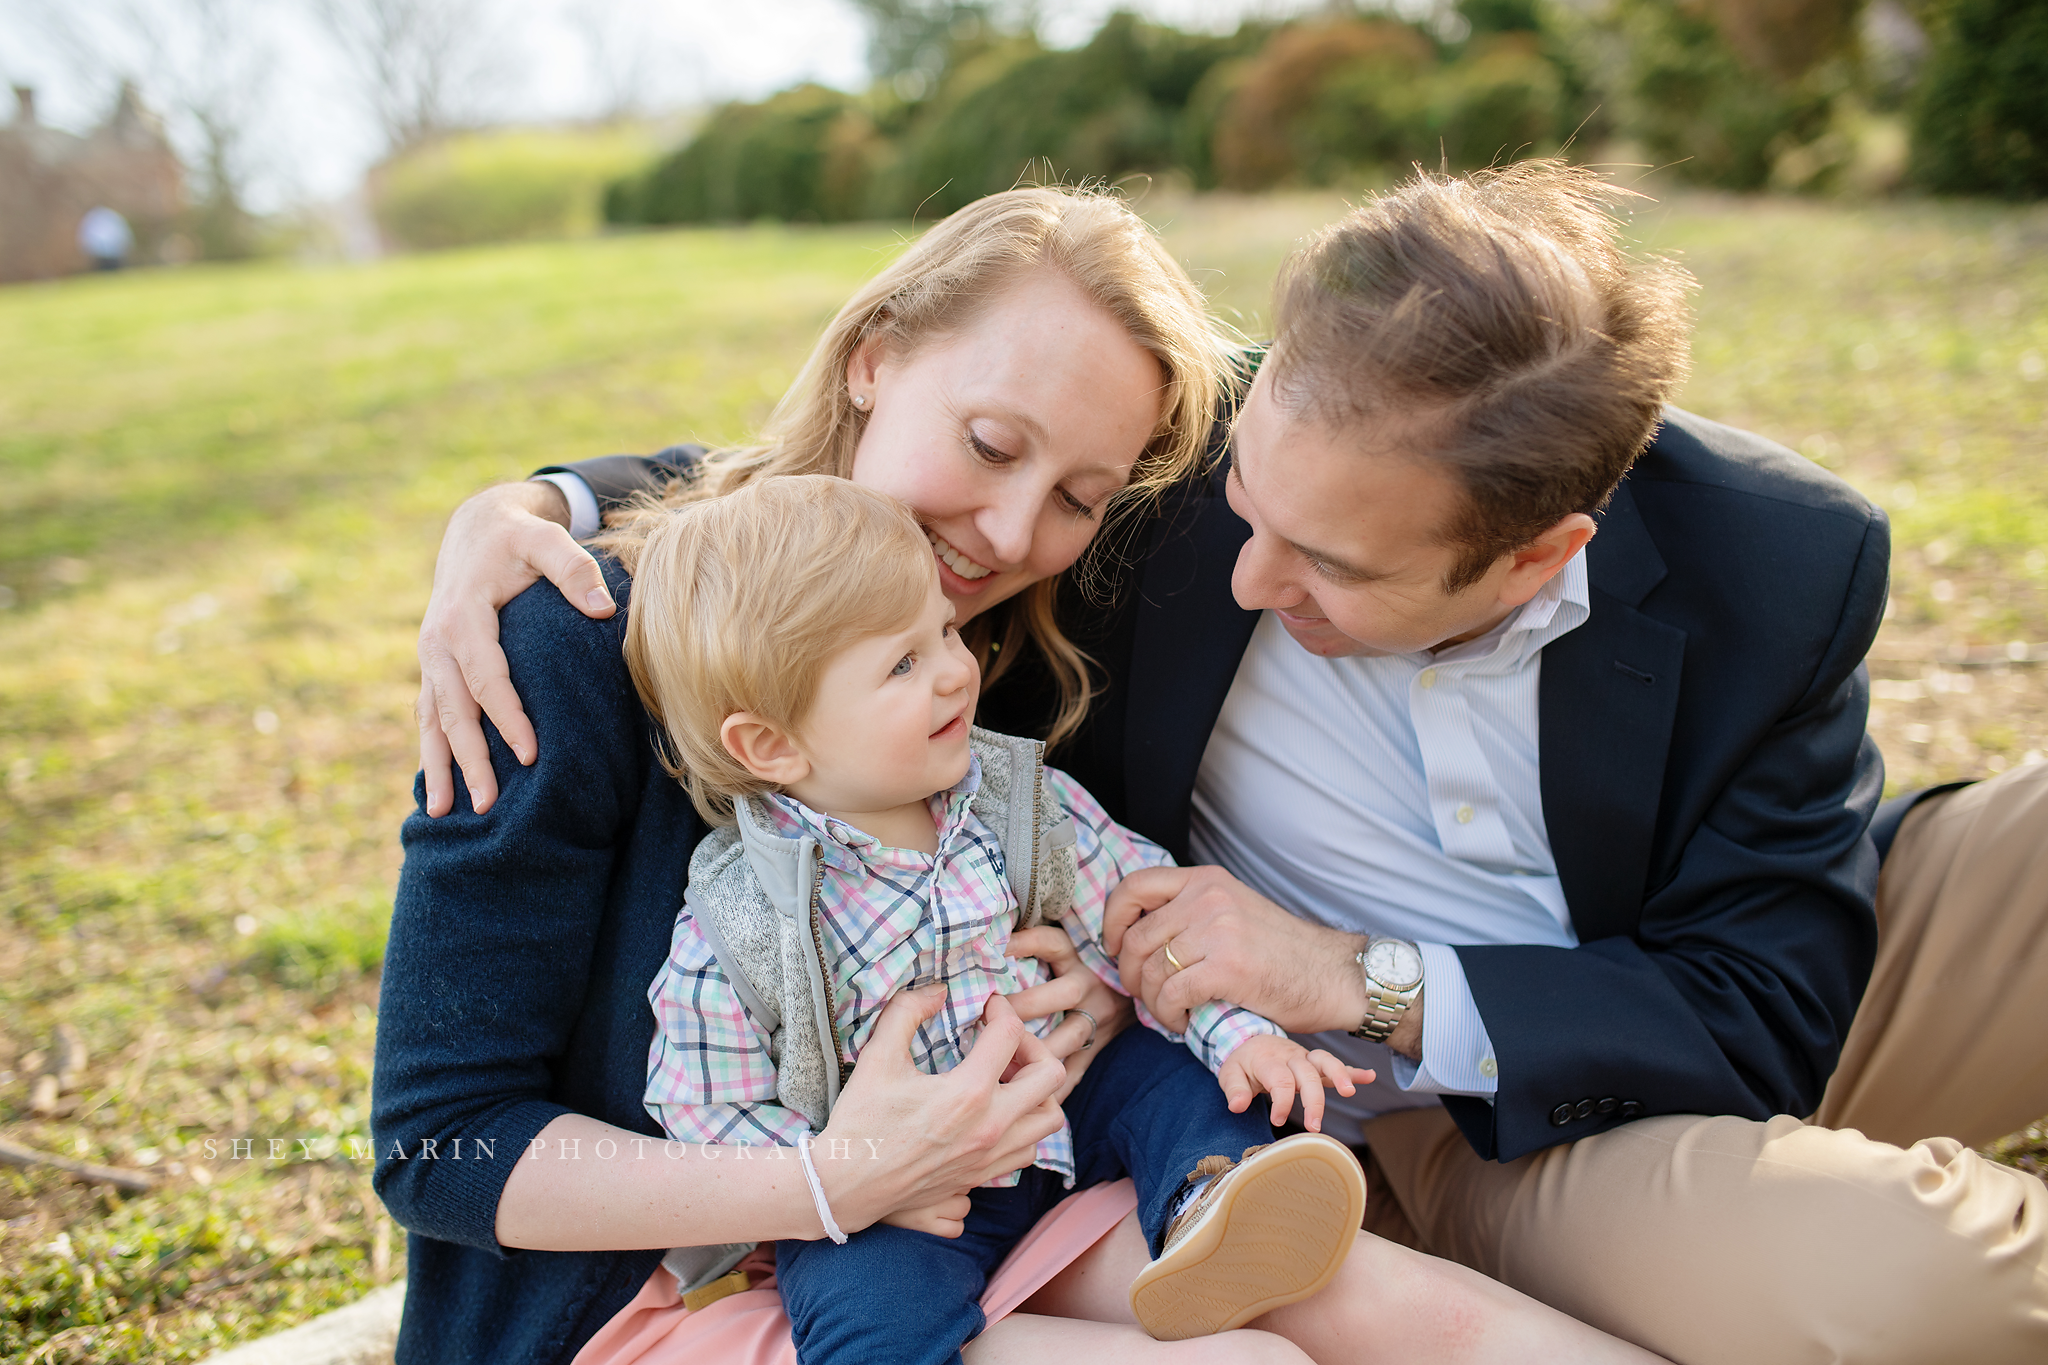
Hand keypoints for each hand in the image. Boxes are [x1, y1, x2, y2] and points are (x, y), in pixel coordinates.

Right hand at [416, 480, 617, 816]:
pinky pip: (428, 716)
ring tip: (444, 814)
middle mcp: (437, 642)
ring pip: (432, 720)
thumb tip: (604, 607)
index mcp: (463, 616)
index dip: (506, 716)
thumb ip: (573, 567)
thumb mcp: (545, 538)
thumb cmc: (517, 538)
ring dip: (440, 767)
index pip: (485, 676)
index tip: (530, 753)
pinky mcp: (434, 670)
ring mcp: (430, 659)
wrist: (475, 529)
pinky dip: (431, 753)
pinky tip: (437, 791)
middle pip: (453, 709)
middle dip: (468, 759)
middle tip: (486, 804)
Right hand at [819, 986, 1064, 1233]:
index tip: (986, 1007)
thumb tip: (937, 991)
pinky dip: (1023, 1127)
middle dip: (1034, 1047)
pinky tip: (994, 1114)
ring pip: (1049, 1120)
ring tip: (1005, 1078)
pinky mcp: (982, 1177)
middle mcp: (990, 1127)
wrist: (845, 1188)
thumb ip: (906, 1012)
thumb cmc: (859, 1122)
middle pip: (1051, 1076)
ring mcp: (990, 1157)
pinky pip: (1028, 1150)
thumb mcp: (877, 1057)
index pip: (1010, 1033)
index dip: (1000, 1008)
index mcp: (968, 1093)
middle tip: (1004, 1042)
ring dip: (1035, 1092)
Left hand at [1003, 924, 1133, 1100]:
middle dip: (1026, 1004)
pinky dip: (1054, 1085)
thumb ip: (1029, 945)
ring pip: (1070, 1036)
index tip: (994, 949)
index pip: (1052, 943)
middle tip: (988, 1014)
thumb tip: (981, 941)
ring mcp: (1096, 1019)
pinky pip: (1076, 1071)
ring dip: (1037, 1048)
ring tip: (1000, 1060)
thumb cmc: (1075, 969)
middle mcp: (1089, 986)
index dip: (1024, 943)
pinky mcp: (1096, 1048)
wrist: (1138, 988)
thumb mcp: (1062, 949)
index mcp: (1076, 958)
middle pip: (1064, 993)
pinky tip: (1027, 1098)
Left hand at [1104, 864, 1369, 1035]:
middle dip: (1129, 974)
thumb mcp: (1234, 911)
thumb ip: (1191, 912)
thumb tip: (1136, 935)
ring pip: (1150, 970)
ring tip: (1168, 1013)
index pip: (1134, 886)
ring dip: (1150, 1002)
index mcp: (1206, 881)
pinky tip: (1183, 1023)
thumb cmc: (1283, 952)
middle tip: (1143, 995)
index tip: (1113, 946)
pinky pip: (1170, 995)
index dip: (1113, 919)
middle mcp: (1208, 899)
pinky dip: (1168, 1016)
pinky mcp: (1226, 968)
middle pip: (1135, 937)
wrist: (1333, 974)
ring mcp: (1218, 930)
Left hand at [1216, 1034, 1374, 1131]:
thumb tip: (1237, 1106)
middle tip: (1315, 1126)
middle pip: (1307, 1075)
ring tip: (1349, 1092)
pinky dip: (1354, 1071)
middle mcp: (1290, 1057)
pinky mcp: (1315, 1063)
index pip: (1281, 1081)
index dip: (1282, 1102)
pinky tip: (1370, 1077)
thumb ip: (1234, 1090)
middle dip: (1314, 1101)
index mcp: (1269, 1060)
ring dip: (1339, 1075)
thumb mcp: (1230, 1073)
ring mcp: (1305, 1058)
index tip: (1278, 1121)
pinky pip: (1337, 1065)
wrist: (1249, 1037)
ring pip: (1325, 1063)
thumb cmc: (1242, 1061)